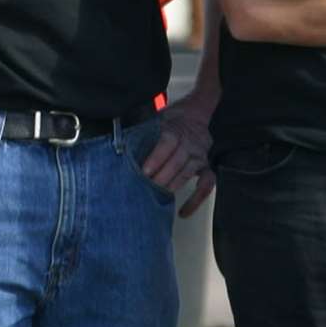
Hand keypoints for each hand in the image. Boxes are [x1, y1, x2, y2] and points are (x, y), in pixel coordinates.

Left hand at [146, 91, 216, 217]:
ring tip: (159, 197)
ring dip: (173, 185)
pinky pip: (206, 185)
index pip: (167, 143)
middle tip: (147, 188)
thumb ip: (143, 132)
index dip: (156, 158)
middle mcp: (190, 143)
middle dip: (162, 176)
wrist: (194, 115)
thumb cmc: (170, 121)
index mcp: (175, 130)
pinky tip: (183, 211)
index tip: (145, 171)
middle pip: (177, 161)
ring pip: (188, 173)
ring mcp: (199, 157)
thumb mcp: (156, 120)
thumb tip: (120, 143)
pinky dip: (196, 200)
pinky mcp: (206, 168)